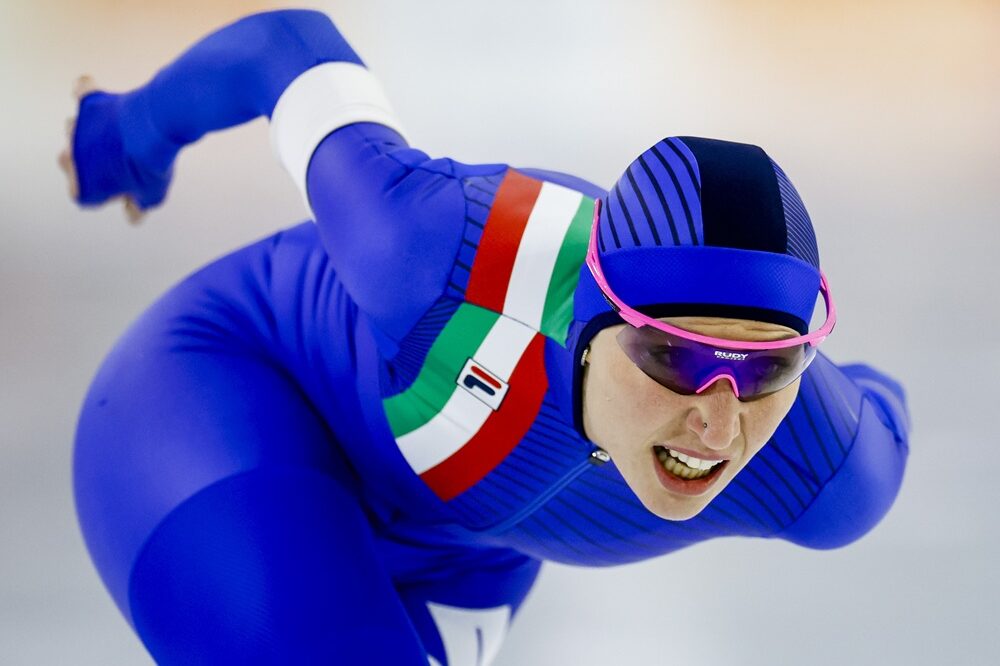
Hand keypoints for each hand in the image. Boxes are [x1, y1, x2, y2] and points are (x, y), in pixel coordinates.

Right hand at [58, 75, 145, 224]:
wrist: (152, 129)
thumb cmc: (151, 166)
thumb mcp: (150, 195)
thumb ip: (138, 207)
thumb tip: (134, 215)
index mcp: (84, 185)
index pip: (81, 192)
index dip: (100, 191)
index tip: (118, 186)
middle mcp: (72, 156)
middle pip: (68, 160)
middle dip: (86, 161)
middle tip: (112, 159)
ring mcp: (78, 128)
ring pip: (73, 128)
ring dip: (88, 131)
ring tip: (116, 133)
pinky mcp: (90, 103)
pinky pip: (82, 91)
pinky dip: (87, 91)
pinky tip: (100, 96)